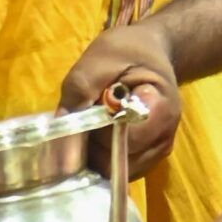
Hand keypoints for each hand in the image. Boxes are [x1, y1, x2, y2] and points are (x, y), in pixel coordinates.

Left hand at [60, 27, 181, 179]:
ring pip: (113, 171)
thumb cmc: (129, 50)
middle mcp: (162, 140)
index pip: (123, 141)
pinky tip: (98, 133)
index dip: (98, 132)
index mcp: (161, 110)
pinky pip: (114, 170)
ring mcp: (154, 155)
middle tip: (85, 115)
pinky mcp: (143, 161)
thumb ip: (81, 89)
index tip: (87, 110)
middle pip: (116, 162)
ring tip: (93, 122)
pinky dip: (99, 156)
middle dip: (92, 144)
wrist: (151, 52)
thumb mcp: (102, 57)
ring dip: (93, 152)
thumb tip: (59, 127)